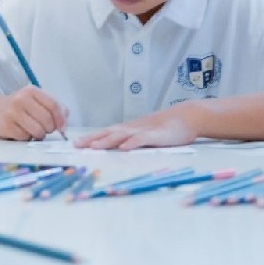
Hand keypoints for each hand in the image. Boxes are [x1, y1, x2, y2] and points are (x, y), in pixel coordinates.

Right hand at [0, 86, 67, 140]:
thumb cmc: (20, 107)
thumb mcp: (37, 101)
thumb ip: (55, 108)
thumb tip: (64, 123)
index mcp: (31, 90)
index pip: (53, 105)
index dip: (60, 119)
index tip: (62, 128)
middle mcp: (21, 99)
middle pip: (47, 119)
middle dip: (49, 128)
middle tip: (45, 129)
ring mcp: (12, 112)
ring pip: (38, 130)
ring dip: (40, 135)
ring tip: (34, 130)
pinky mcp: (6, 125)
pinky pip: (26, 137)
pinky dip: (27, 137)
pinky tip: (22, 131)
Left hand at [78, 104, 198, 150]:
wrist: (188, 116)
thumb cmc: (166, 127)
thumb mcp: (145, 134)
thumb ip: (132, 140)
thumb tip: (117, 148)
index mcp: (129, 129)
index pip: (105, 133)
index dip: (91, 138)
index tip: (76, 144)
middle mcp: (132, 128)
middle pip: (109, 133)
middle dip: (92, 139)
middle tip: (76, 145)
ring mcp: (144, 131)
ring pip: (122, 135)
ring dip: (107, 140)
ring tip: (94, 146)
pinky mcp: (157, 136)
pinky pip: (143, 139)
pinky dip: (133, 143)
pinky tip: (124, 148)